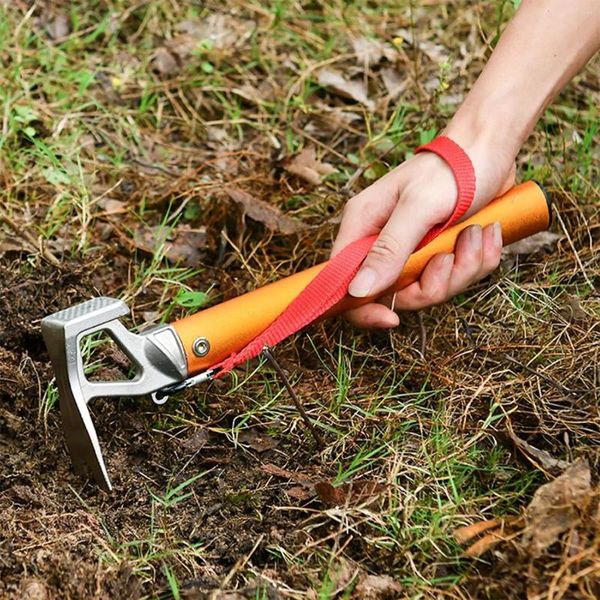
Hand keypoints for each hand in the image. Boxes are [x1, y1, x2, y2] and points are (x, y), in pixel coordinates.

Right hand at [331, 135, 515, 327]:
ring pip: (432, 287)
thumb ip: (389, 249)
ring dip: (463, 267)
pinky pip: (457, 276)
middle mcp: (383, 242)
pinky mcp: (440, 250)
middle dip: (434, 282)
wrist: (489, 147)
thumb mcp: (418, 207)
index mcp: (363, 228)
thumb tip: (357, 291)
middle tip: (452, 255)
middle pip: (398, 294)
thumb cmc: (450, 169)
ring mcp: (413, 249)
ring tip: (475, 233)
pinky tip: (484, 233)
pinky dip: (477, 259)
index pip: (345, 283)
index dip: (364, 309)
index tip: (392, 319)